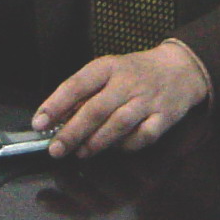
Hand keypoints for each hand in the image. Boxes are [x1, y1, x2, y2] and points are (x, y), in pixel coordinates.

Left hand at [32, 42, 209, 158]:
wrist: (181, 68)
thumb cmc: (135, 72)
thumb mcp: (109, 70)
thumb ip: (86, 92)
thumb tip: (58, 118)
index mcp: (108, 66)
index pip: (77, 85)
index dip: (55, 105)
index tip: (39, 123)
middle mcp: (127, 82)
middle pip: (96, 109)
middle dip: (72, 132)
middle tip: (56, 149)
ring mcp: (147, 100)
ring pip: (118, 124)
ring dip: (96, 141)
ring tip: (80, 153)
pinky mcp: (165, 117)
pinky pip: (144, 136)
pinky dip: (128, 146)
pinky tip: (115, 149)